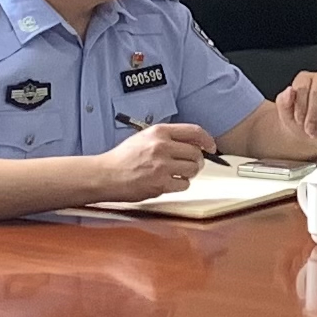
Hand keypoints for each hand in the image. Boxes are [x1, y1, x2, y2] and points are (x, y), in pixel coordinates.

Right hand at [88, 120, 206, 200]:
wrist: (105, 175)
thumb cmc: (123, 158)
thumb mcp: (145, 137)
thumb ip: (168, 138)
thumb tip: (194, 143)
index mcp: (159, 132)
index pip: (195, 131)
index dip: (207, 140)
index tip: (211, 147)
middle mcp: (162, 146)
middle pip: (196, 153)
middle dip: (197, 161)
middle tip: (190, 165)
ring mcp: (161, 165)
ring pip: (193, 169)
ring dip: (189, 173)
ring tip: (177, 174)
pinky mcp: (160, 183)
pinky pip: (184, 184)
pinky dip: (180, 185)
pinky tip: (170, 182)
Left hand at [246, 70, 316, 158]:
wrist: (312, 132)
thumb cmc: (298, 120)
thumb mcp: (285, 113)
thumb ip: (284, 101)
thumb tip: (289, 90)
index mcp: (304, 78)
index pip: (302, 87)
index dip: (300, 107)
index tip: (299, 121)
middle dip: (312, 115)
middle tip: (309, 130)